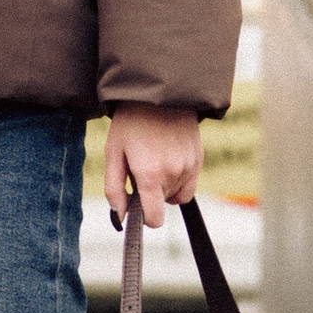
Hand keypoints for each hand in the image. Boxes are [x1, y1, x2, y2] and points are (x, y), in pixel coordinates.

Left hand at [104, 109, 202, 232]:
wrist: (157, 93)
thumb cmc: (130, 123)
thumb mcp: (113, 153)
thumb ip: (114, 189)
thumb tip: (121, 217)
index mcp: (150, 175)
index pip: (155, 219)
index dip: (144, 218)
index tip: (136, 205)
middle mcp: (173, 173)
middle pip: (162, 203)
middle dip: (150, 193)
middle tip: (139, 166)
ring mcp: (189, 166)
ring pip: (175, 194)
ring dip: (164, 186)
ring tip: (154, 158)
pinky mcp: (198, 159)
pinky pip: (189, 185)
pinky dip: (178, 180)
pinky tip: (168, 160)